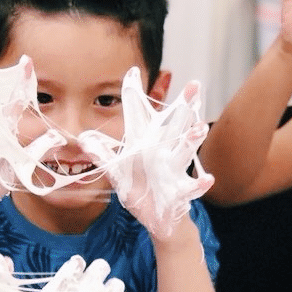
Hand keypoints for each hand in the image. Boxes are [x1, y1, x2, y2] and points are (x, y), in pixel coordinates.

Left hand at [80, 76, 213, 238]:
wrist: (159, 219)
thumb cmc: (141, 192)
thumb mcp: (118, 174)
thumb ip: (103, 156)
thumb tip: (84, 138)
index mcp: (145, 146)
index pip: (140, 117)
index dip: (135, 96)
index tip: (132, 72)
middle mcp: (162, 153)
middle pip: (174, 126)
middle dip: (183, 106)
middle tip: (195, 85)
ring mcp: (173, 172)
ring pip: (184, 152)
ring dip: (192, 141)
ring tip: (200, 128)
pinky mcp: (180, 193)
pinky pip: (191, 188)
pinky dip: (200, 184)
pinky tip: (208, 180)